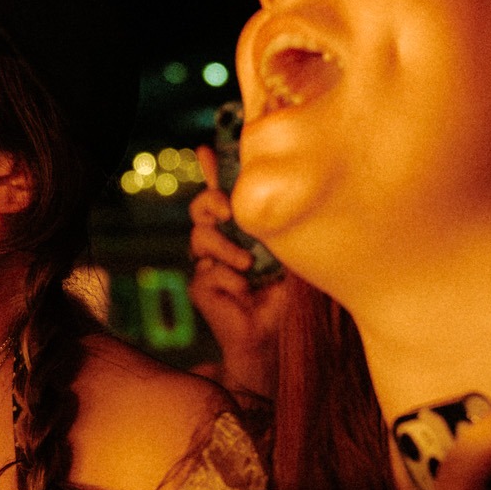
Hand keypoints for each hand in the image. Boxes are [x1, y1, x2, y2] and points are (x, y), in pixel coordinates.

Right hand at [189, 146, 286, 399]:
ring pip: (199, 235)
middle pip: (201, 207)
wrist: (278, 339)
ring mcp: (209, 264)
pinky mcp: (201, 286)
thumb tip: (282, 186)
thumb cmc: (290, 296)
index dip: (212, 169)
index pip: (225, 192)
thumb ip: (279, 221)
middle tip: (227, 209)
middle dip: (210, 201)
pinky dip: (228, 273)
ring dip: (224, 246)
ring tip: (247, 264)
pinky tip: (245, 286)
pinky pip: (206, 267)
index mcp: (244, 229)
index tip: (206, 150)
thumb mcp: (291, 249)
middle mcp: (223, 242)